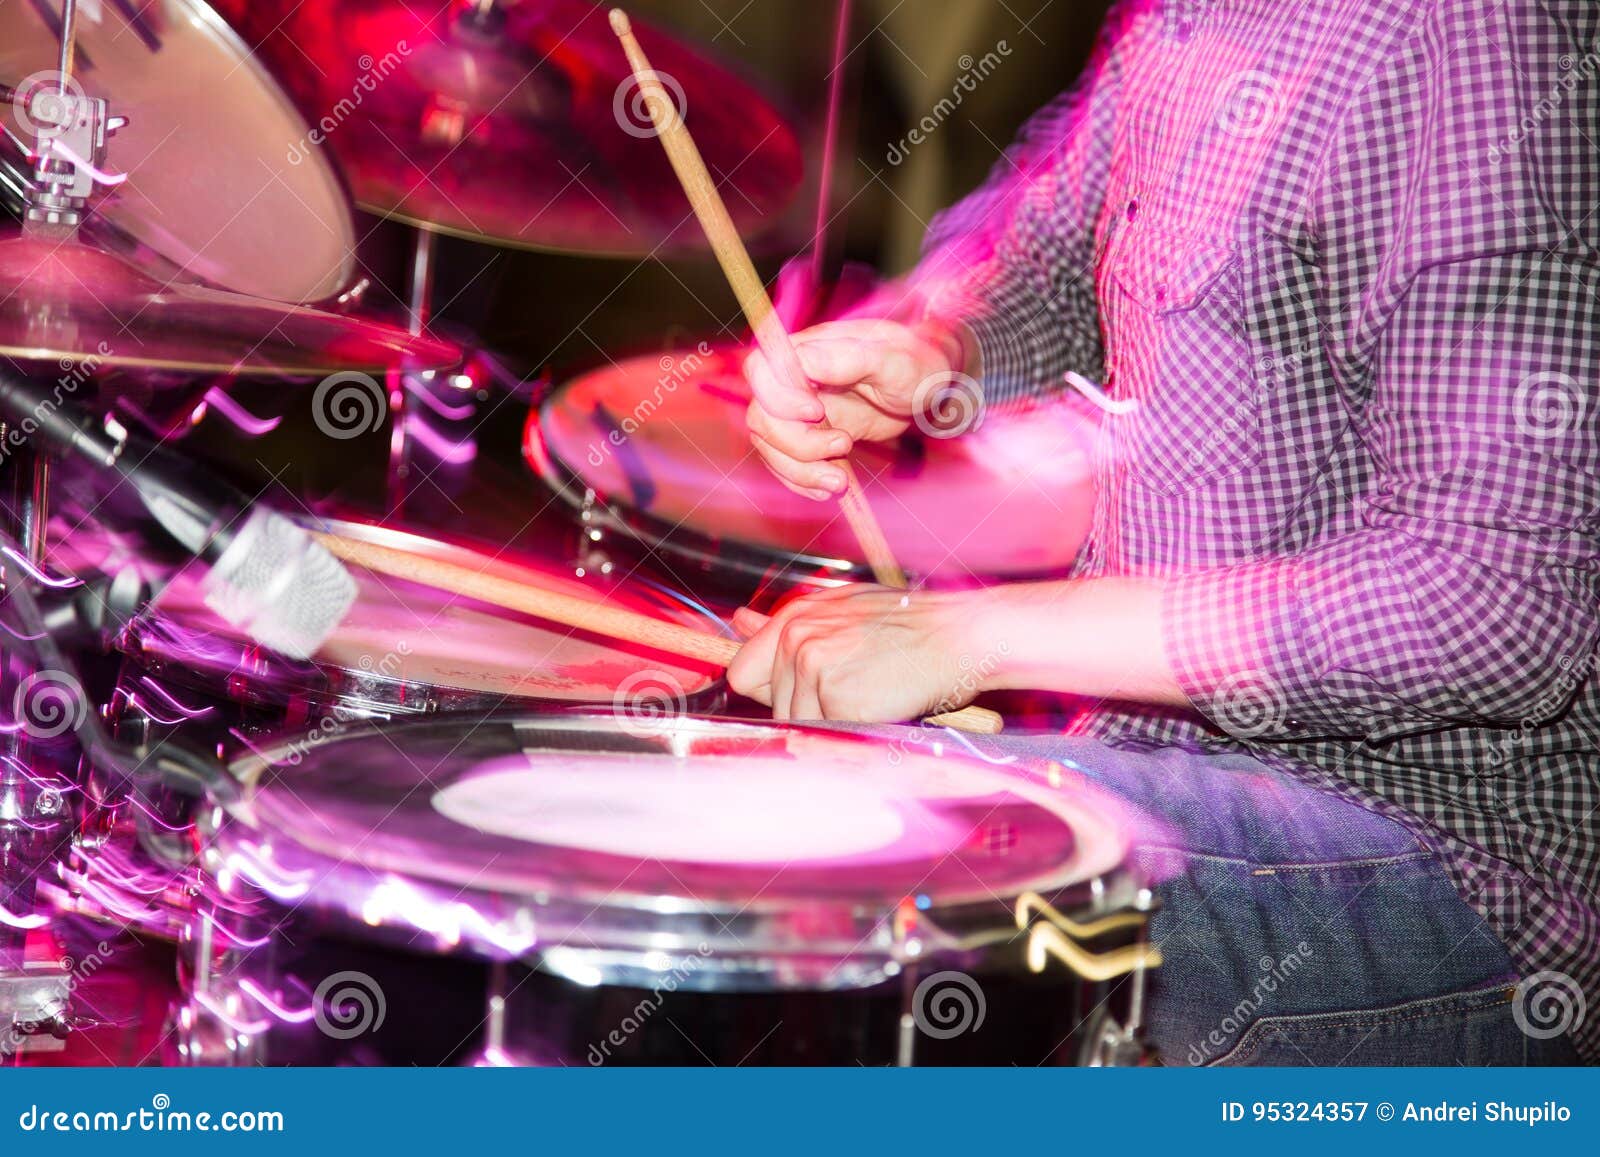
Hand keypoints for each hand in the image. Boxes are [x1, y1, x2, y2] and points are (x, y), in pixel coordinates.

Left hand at [726, 585, 985, 721]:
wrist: (959, 635)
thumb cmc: (911, 625)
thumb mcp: (844, 610)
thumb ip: (792, 623)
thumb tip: (740, 621)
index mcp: (795, 617)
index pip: (743, 672)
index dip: (768, 692)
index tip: (798, 698)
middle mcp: (796, 639)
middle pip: (773, 707)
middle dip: (809, 711)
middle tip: (858, 690)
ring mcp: (814, 668)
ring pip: (799, 726)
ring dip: (833, 724)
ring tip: (872, 696)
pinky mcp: (837, 699)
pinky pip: (829, 736)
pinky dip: (855, 731)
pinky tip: (881, 706)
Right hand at [742, 317, 967, 499]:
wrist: (929, 391)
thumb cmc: (915, 365)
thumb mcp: (892, 360)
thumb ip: (847, 359)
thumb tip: (805, 361)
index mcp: (808, 350)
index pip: (761, 370)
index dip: (778, 397)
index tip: (818, 413)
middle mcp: (795, 381)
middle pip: (763, 416)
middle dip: (797, 444)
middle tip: (843, 447)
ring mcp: (798, 412)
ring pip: (771, 446)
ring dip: (801, 471)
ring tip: (840, 482)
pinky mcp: (809, 437)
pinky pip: (787, 465)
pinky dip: (803, 482)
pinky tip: (831, 487)